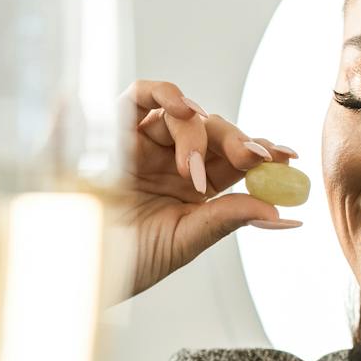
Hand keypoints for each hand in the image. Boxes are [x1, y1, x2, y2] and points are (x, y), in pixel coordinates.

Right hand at [120, 79, 301, 297]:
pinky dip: (160, 93)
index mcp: (190, 187)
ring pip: (179, 113)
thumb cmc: (123, 262)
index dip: (261, 151)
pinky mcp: (108, 132)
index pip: (233, 158)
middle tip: (252, 157)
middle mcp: (167, 160)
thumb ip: (227, 218)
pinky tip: (180, 108)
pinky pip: (135, 97)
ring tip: (193, 166)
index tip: (288, 156)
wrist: (72, 268)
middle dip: (235, 140)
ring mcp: (139, 144)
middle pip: (211, 130)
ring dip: (195, 130)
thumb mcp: (183, 241)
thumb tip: (284, 214)